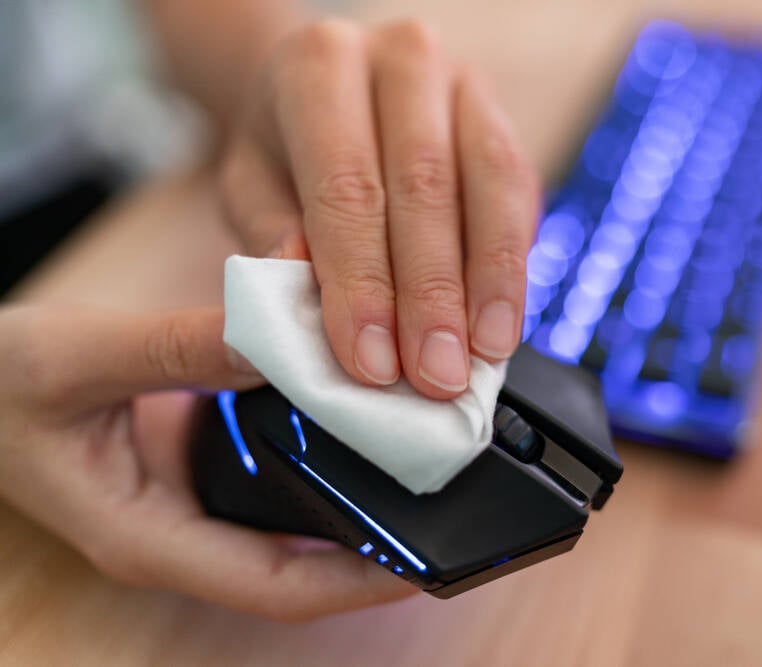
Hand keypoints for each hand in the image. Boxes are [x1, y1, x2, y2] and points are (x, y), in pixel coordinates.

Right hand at [0, 305, 414, 619]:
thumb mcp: (77, 359)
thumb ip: (176, 349)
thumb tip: (280, 337)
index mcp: (149, 537)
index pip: (278, 586)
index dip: (361, 583)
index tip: (429, 563)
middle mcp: (179, 532)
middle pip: (301, 565)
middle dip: (377, 548)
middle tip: (447, 508)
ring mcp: (188, 504)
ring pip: (290, 524)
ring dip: (355, 502)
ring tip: (419, 464)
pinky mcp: (194, 469)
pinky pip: (272, 479)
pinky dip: (319, 457)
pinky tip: (354, 419)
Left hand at [218, 18, 539, 398]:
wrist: (335, 91)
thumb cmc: (288, 145)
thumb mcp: (251, 183)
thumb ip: (273, 235)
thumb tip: (312, 301)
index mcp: (321, 66)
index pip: (346, 186)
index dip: (362, 283)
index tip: (372, 363)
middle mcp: (400, 59)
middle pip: (424, 187)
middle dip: (431, 295)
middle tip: (434, 375)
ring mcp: (461, 82)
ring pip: (488, 186)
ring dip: (487, 285)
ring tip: (481, 356)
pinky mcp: (501, 117)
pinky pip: (519, 191)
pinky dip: (513, 264)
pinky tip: (503, 320)